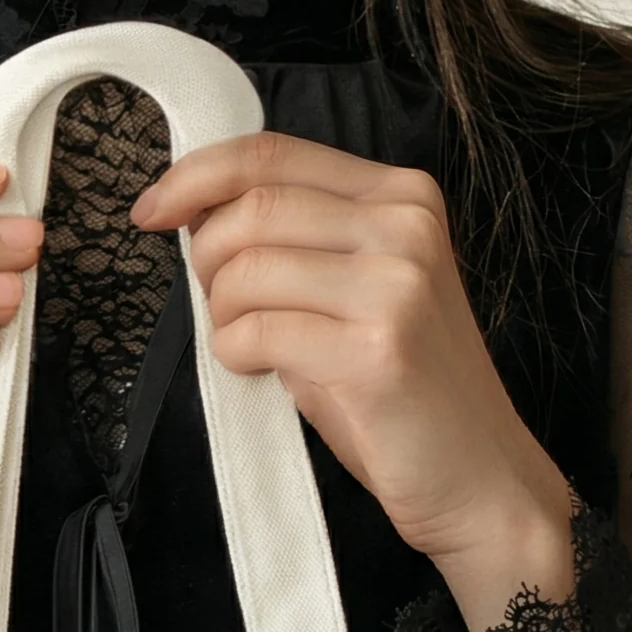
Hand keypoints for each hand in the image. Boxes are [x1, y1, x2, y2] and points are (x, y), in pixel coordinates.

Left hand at [131, 133, 576, 631]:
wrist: (478, 478)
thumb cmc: (406, 396)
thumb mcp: (362, 295)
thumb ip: (303, 247)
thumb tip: (205, 220)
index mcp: (401, 197)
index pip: (273, 153)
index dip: (196, 175)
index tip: (153, 209)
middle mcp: (404, 227)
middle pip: (253, 206)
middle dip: (206, 257)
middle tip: (216, 306)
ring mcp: (394, 286)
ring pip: (248, 268)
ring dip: (222, 314)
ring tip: (246, 346)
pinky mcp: (374, 351)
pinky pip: (259, 331)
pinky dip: (236, 353)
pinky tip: (259, 371)